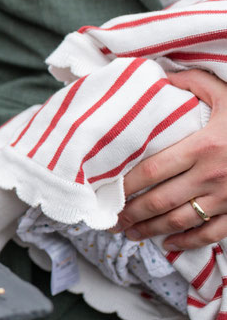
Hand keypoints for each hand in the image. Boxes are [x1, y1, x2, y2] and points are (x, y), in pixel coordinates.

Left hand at [116, 70, 226, 249]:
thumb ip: (193, 83)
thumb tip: (162, 77)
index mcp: (204, 146)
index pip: (152, 171)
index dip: (126, 185)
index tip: (106, 191)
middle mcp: (214, 175)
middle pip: (160, 200)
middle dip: (131, 213)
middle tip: (110, 219)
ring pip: (181, 220)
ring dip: (151, 230)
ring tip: (130, 232)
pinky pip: (212, 233)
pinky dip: (188, 241)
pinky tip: (169, 242)